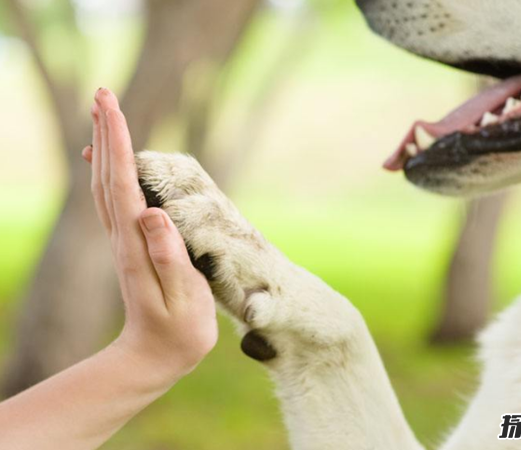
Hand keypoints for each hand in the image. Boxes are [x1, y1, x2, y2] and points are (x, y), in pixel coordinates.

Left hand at [83, 88, 217, 381]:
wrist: (154, 356)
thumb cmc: (178, 332)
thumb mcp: (182, 299)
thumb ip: (168, 256)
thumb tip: (151, 213)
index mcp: (136, 245)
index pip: (124, 185)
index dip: (119, 144)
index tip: (112, 107)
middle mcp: (123, 238)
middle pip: (108, 177)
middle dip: (107, 133)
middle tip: (103, 94)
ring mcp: (124, 241)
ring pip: (107, 185)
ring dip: (105, 148)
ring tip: (105, 116)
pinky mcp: (131, 246)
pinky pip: (115, 200)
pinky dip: (111, 172)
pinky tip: (111, 161)